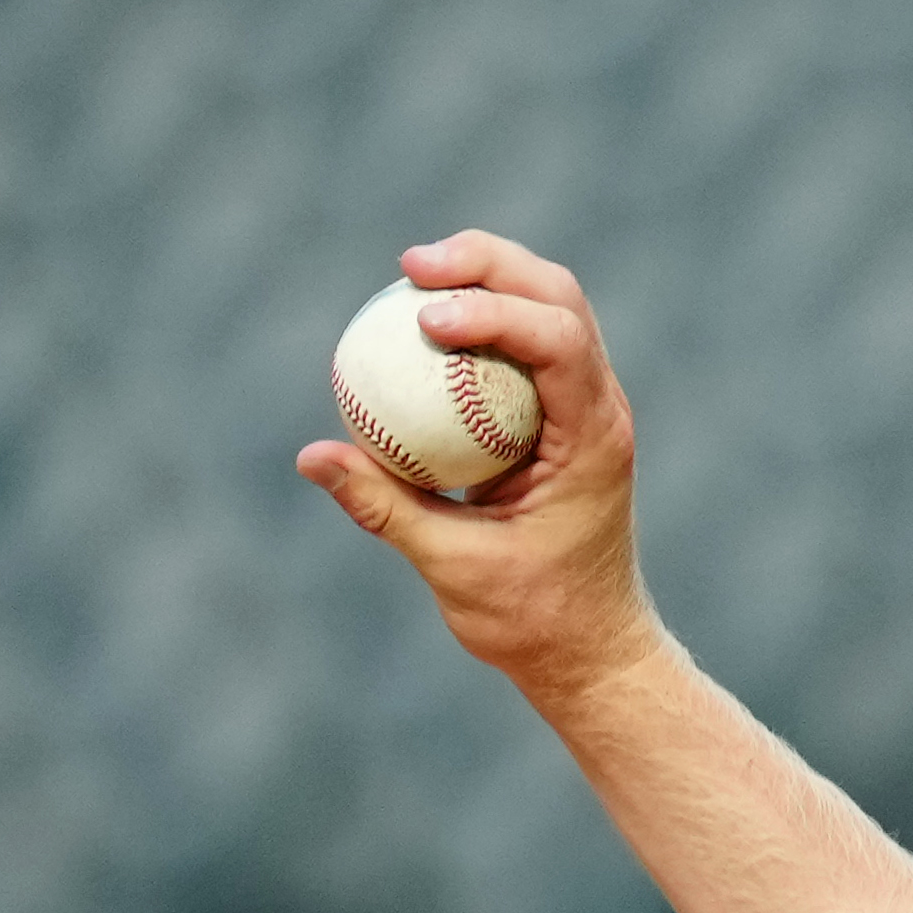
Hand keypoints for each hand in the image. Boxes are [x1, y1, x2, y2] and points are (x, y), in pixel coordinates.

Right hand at [296, 232, 658, 707]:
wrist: (591, 649)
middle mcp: (601, 411)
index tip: (424, 321)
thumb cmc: (536, 619)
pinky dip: (478, 322)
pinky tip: (417, 323)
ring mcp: (586, 409)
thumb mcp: (454, 568)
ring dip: (486, 277)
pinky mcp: (561, 418)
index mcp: (593, 441)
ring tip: (412, 276)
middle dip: (488, 263)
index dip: (494, 312)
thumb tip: (311, 455)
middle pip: (558, 297)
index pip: (559, 343)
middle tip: (410, 265)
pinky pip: (522, 347)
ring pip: (548, 307)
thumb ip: (385, 507)